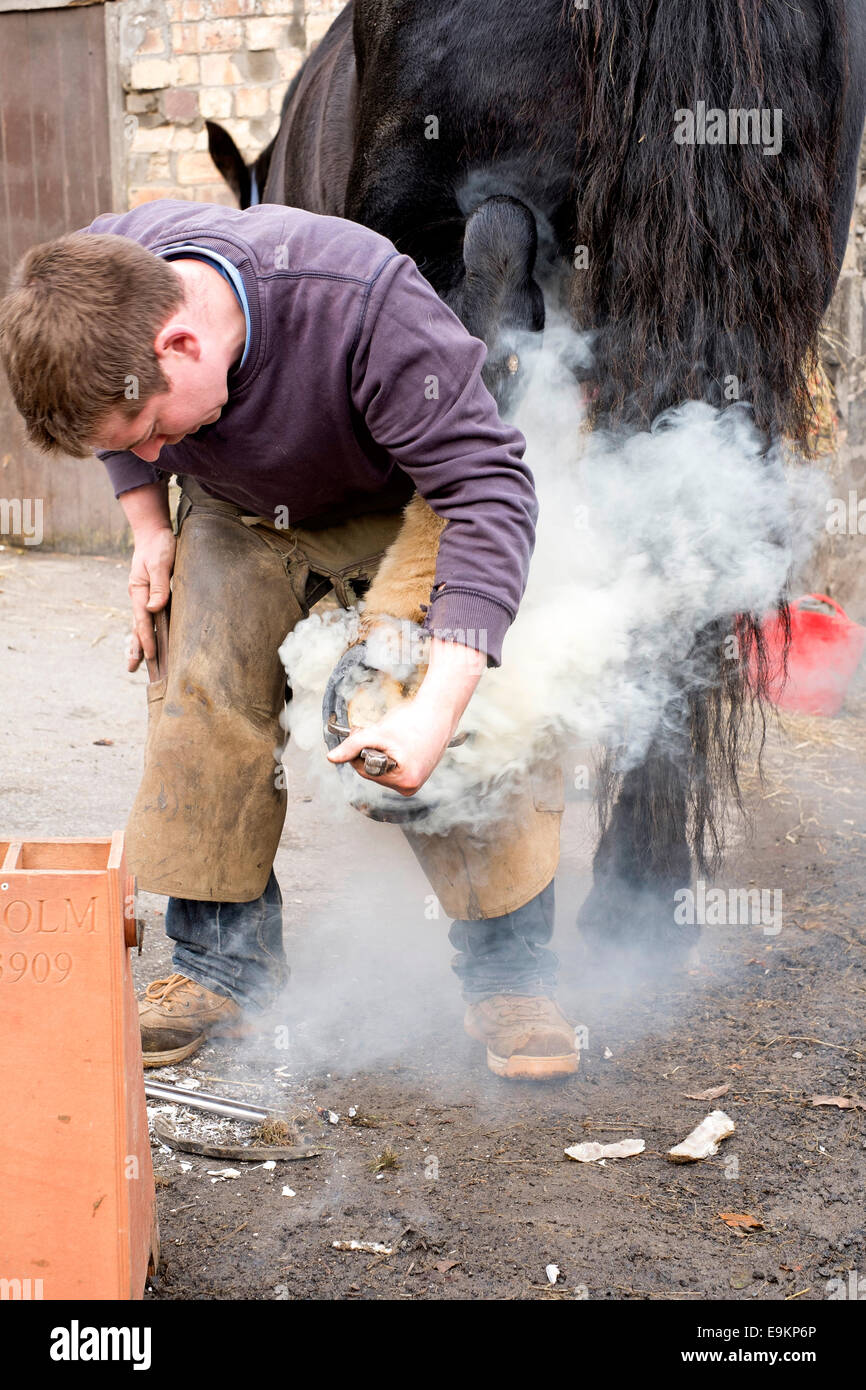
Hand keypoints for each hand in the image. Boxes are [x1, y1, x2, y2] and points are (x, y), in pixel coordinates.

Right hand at [126, 527, 175, 671]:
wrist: (154, 532)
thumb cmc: (159, 546)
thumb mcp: (160, 563)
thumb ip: (159, 586)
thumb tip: (154, 608)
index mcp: (138, 591)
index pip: (142, 620)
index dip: (147, 639)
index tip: (152, 656)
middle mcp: (138, 596)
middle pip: (136, 627)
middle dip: (136, 648)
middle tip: (133, 669)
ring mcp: (143, 596)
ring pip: (139, 624)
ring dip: (138, 643)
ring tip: (135, 662)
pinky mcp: (151, 595)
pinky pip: (147, 618)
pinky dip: (145, 631)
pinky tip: (148, 640)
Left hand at [326, 635, 484, 794]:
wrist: (439, 710)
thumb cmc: (413, 721)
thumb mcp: (378, 733)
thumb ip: (352, 746)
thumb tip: (332, 758)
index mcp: (404, 781)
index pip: (365, 771)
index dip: (359, 752)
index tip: (364, 733)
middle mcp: (410, 786)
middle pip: (373, 772)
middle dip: (370, 752)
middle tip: (378, 733)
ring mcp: (415, 781)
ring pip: (382, 769)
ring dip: (380, 752)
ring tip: (393, 737)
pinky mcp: (417, 774)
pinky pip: (393, 767)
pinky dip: (391, 754)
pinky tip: (400, 742)